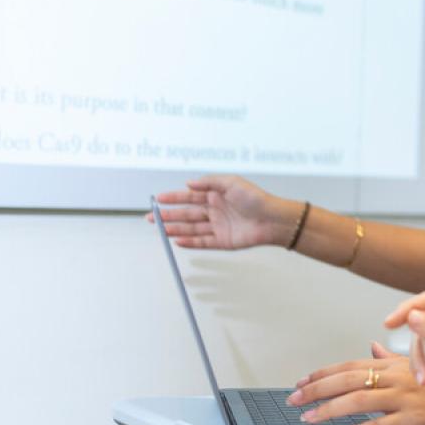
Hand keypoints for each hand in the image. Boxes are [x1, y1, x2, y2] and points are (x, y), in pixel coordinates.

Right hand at [150, 175, 297, 248]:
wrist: (273, 219)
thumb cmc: (256, 199)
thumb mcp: (232, 182)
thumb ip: (209, 182)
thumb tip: (189, 183)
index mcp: (217, 196)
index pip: (190, 196)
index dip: (174, 198)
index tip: (159, 199)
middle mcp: (216, 211)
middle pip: (187, 214)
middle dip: (169, 216)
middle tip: (152, 217)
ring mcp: (218, 226)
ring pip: (192, 228)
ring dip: (175, 229)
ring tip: (160, 229)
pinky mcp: (223, 241)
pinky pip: (202, 242)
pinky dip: (190, 242)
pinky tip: (177, 240)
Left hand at [286, 341, 424, 424]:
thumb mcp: (422, 365)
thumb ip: (393, 358)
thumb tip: (372, 349)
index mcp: (397, 364)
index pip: (351, 365)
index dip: (324, 372)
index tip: (304, 380)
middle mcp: (397, 377)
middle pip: (348, 380)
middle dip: (316, 389)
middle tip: (294, 399)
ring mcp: (405, 397)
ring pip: (357, 401)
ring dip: (328, 410)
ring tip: (308, 418)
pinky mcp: (414, 418)